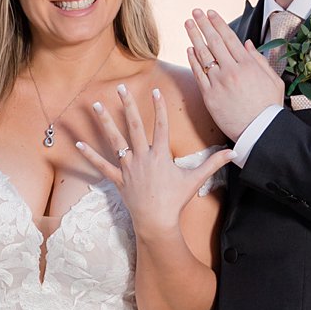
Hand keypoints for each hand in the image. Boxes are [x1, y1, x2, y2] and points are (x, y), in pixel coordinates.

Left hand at [75, 86, 231, 234]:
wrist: (157, 222)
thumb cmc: (176, 201)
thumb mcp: (195, 180)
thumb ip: (213, 163)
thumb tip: (233, 152)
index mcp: (161, 155)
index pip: (160, 125)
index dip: (159, 107)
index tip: (155, 90)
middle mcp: (143, 157)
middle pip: (134, 125)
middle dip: (127, 104)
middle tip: (120, 87)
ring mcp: (128, 167)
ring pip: (115, 140)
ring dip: (105, 121)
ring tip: (96, 105)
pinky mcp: (118, 179)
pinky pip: (101, 165)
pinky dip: (89, 155)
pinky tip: (77, 143)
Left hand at [185, 9, 283, 139]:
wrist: (259, 131)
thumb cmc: (269, 107)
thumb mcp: (273, 80)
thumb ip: (259, 60)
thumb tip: (247, 44)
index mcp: (248, 65)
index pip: (229, 38)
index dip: (218, 23)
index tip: (210, 13)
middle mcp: (231, 70)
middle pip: (214, 42)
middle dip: (203, 24)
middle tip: (195, 12)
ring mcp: (219, 83)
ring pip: (203, 55)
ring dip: (194, 37)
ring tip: (188, 24)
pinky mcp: (209, 96)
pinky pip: (198, 74)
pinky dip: (193, 60)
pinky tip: (190, 49)